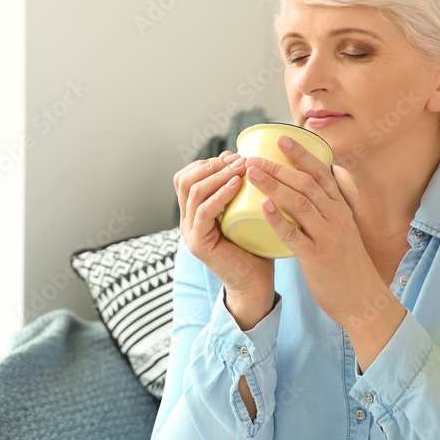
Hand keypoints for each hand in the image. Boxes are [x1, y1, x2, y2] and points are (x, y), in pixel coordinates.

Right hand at [174, 151, 274, 329]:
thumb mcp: (244, 211)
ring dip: (218, 175)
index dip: (207, 162)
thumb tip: (237, 158)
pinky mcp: (199, 244)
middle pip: (184, 180)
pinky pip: (203, 212)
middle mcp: (187, 221)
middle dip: (211, 164)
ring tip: (240, 167)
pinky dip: (219, 194)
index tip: (233, 156)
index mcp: (194, 212)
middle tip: (238, 159)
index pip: (186, 176)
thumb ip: (238, 189)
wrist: (256, 283)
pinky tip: (236, 184)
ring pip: (192, 192)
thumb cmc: (255, 246)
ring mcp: (190, 232)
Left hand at [243, 134, 404, 367]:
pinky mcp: (317, 258)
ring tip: (252, 173)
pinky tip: (263, 206)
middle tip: (254, 156)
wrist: (364, 302)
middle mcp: (336, 218)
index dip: (301, 155)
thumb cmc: (346, 266)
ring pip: (299, 203)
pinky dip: (278, 219)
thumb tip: (301, 192)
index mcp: (340, 210)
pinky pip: (295, 235)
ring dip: (274, 184)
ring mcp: (328, 237)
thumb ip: (324, 213)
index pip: (321, 174)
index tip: (282, 138)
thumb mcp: (341, 232)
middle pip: (306, 184)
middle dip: (279, 166)